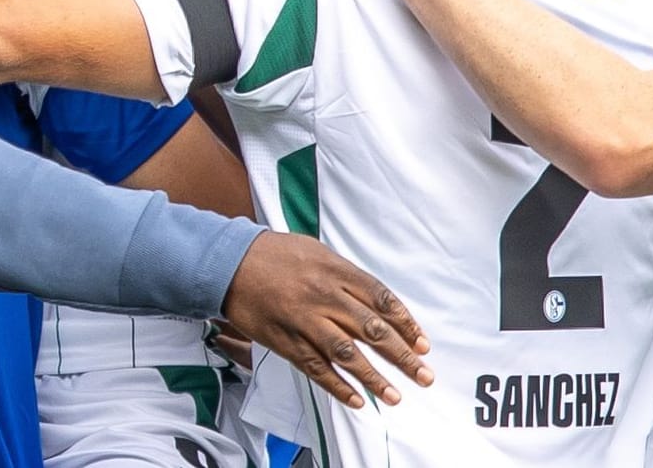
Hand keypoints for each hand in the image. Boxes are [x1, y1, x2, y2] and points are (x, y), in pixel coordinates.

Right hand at [225, 230, 432, 408]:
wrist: (228, 262)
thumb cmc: (274, 254)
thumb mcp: (315, 251)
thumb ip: (346, 276)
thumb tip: (377, 302)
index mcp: (334, 270)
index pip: (381, 300)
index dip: (406, 324)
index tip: (422, 343)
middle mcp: (323, 296)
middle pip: (371, 330)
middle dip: (402, 355)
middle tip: (424, 375)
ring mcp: (304, 320)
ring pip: (347, 354)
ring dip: (374, 378)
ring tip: (396, 395)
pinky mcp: (285, 340)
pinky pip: (315, 367)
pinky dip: (337, 386)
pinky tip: (357, 400)